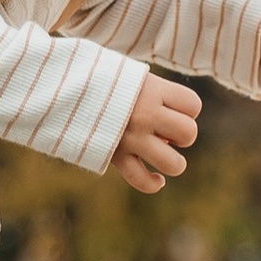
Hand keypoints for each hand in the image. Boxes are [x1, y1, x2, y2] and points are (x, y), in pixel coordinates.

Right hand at [112, 70, 202, 191]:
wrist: (66, 87)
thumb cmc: (106, 80)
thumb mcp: (133, 75)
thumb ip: (157, 95)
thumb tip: (174, 130)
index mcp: (152, 89)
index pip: (193, 105)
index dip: (188, 109)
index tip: (173, 107)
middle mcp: (145, 114)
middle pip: (189, 133)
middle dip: (184, 136)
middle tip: (167, 131)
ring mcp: (131, 137)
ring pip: (173, 163)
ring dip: (174, 163)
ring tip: (165, 155)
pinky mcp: (115, 155)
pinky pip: (141, 180)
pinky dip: (152, 184)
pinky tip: (157, 179)